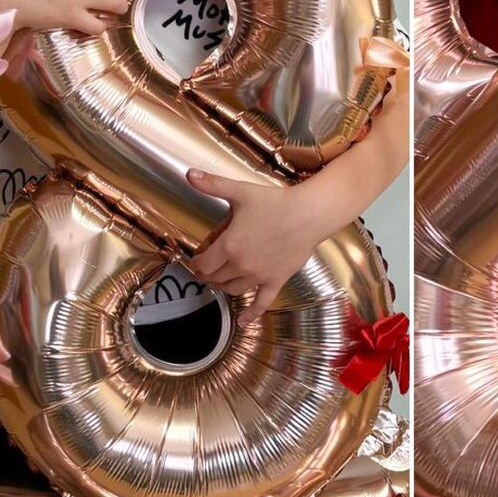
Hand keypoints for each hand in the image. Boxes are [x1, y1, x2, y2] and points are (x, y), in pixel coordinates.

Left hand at [185, 170, 335, 319]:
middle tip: (205, 270)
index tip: (195, 261)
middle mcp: (241, 265)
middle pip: (215, 278)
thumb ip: (212, 184)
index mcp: (228, 246)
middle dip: (207, 274)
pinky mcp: (276, 281)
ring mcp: (259, 276)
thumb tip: (189, 174)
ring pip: (233, 289)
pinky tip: (243, 322)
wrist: (308, 214)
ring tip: (219, 281)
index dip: (195, 263)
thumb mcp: (240, 191)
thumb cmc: (275, 202)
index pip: (202, 263)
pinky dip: (250, 314)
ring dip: (223, 286)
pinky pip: (261, 302)